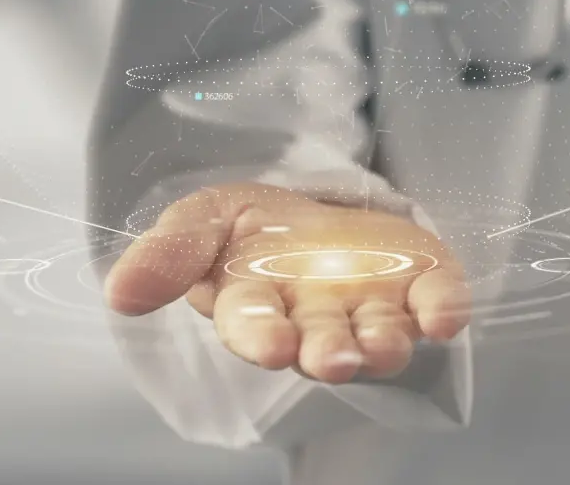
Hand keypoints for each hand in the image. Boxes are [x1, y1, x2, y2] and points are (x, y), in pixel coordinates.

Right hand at [104, 183, 470, 382]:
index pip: (256, 325)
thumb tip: (121, 292)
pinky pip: (435, 299)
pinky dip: (444, 308)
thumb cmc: (249, 231)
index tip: (271, 345)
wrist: (309, 209)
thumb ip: (168, 254)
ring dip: (383, 341)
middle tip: (334, 360)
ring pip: (379, 331)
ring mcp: (371, 299)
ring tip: (384, 347)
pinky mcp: (417, 280)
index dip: (263, 335)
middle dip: (327, 351)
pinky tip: (447, 317)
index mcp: (258, 303)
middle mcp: (317, 314)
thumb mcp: (200, 222)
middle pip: (323, 340)